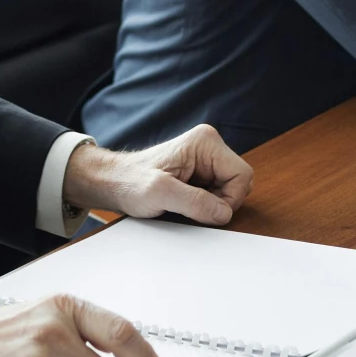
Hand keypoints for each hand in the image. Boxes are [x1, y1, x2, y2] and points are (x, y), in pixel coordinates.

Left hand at [62, 125, 252, 226]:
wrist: (113, 182)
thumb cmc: (129, 182)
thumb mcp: (159, 194)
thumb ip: (194, 202)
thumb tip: (224, 213)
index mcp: (205, 142)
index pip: (242, 175)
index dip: (229, 200)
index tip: (204, 211)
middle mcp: (209, 146)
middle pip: (239, 183)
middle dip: (220, 202)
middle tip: (190, 206)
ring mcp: (206, 160)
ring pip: (230, 190)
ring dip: (212, 205)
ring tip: (184, 203)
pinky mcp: (202, 172)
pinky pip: (218, 194)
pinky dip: (205, 205)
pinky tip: (184, 202)